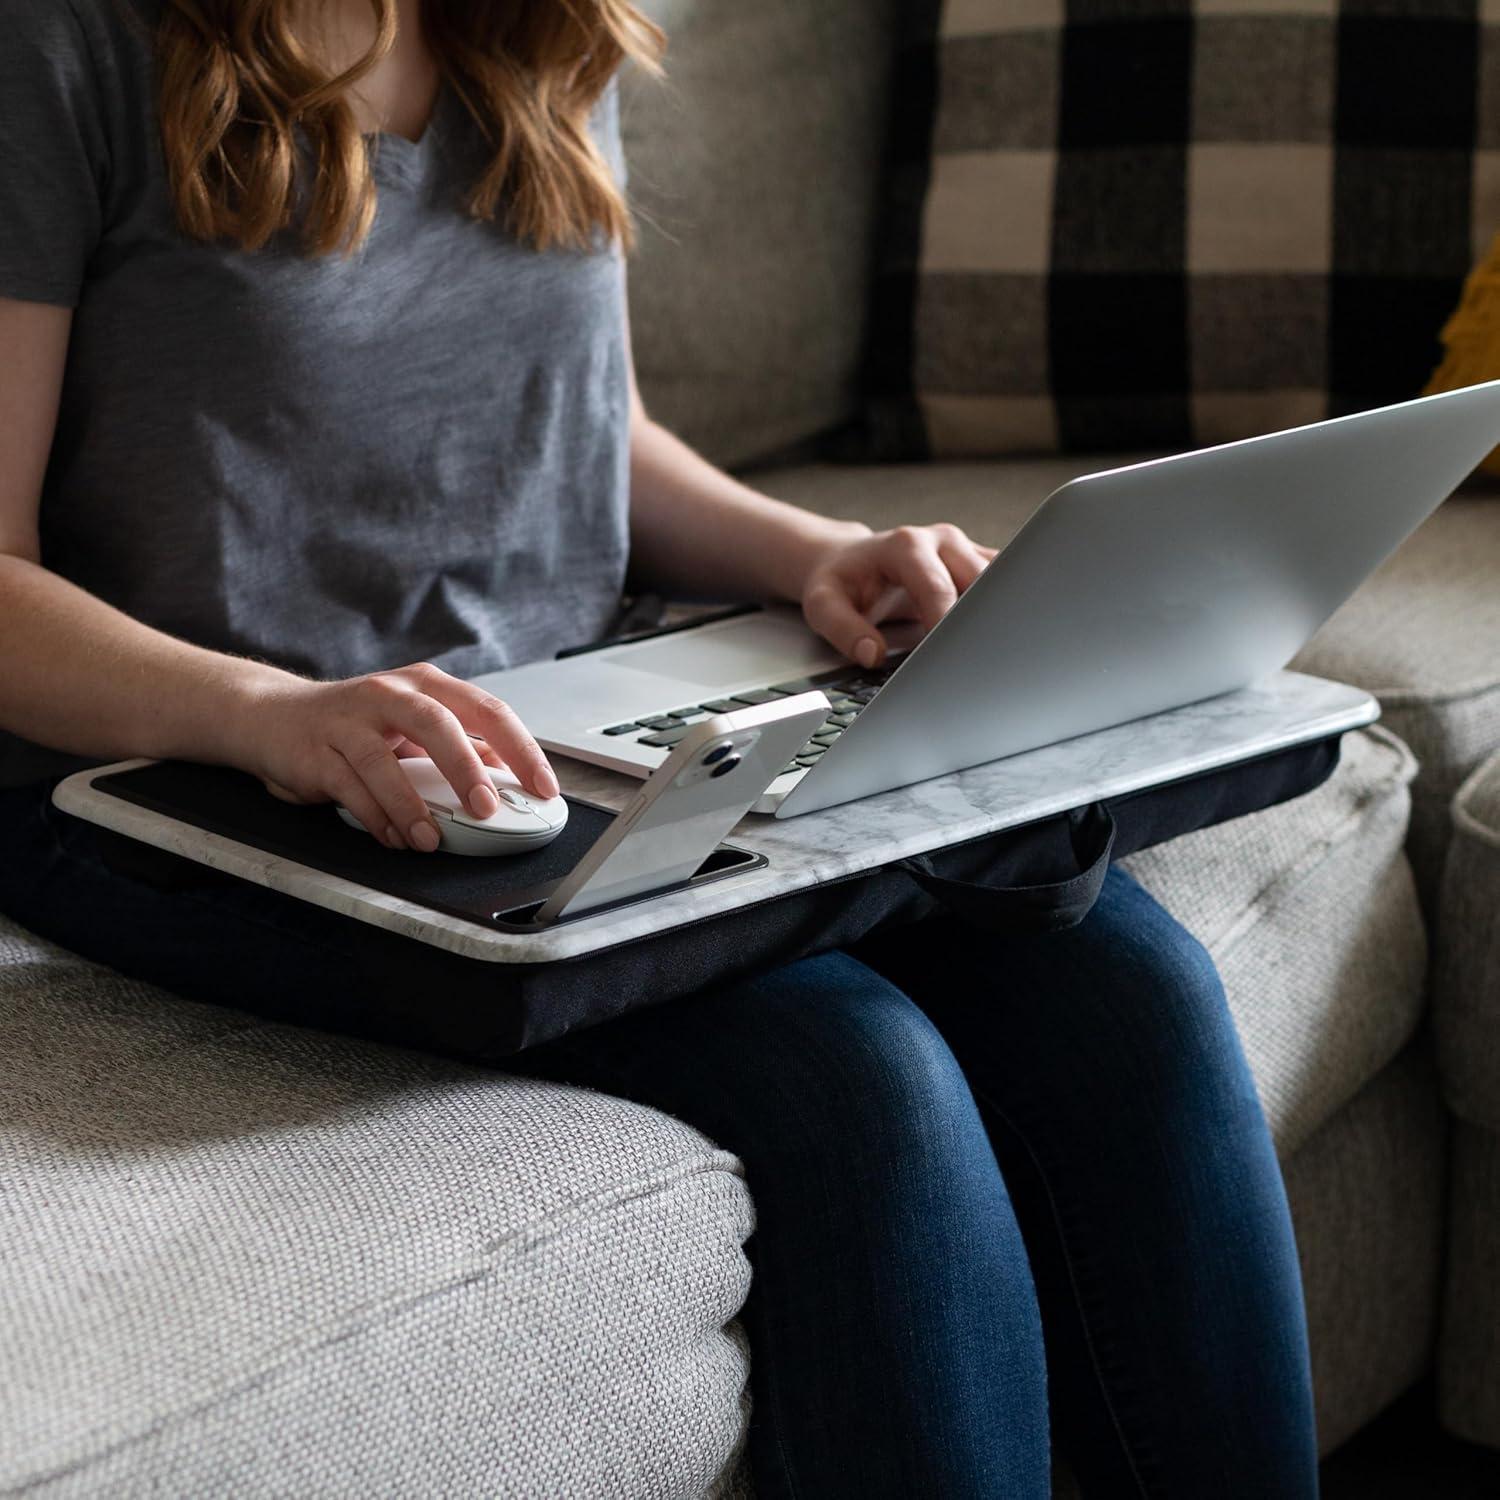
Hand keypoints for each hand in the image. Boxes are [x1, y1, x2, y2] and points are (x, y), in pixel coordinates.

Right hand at [237, 662, 558, 852]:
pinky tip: (394, 837)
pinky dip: (376, 817)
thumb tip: (512, 775)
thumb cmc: (358, 725)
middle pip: (437, 723)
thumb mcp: (416, 727)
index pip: (487, 710)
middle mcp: (390, 693)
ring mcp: (350, 720)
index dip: (521, 748)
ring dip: (411, 805)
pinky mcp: (317, 750)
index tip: (544, 786)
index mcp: (427, 685)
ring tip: (431, 840)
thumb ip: (462, 746)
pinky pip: (349, 787)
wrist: (275, 717)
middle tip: (486, 809)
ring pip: (383, 759)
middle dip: (465, 769)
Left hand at [800, 523, 997, 667]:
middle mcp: (942, 540)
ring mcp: (964, 548)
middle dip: (980, 622)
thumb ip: (843, 629)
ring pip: (1002, 582)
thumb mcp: (823, 605)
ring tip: (992, 651)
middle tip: (976, 661)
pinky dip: (1004, 609)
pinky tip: (999, 635)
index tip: (949, 658)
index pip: (938, 589)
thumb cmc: (839, 583)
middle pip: (980, 584)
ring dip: (999, 614)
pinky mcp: (978, 561)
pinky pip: (1006, 583)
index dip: (946, 625)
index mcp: (906, 545)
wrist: (849, 561)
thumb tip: (871, 654)